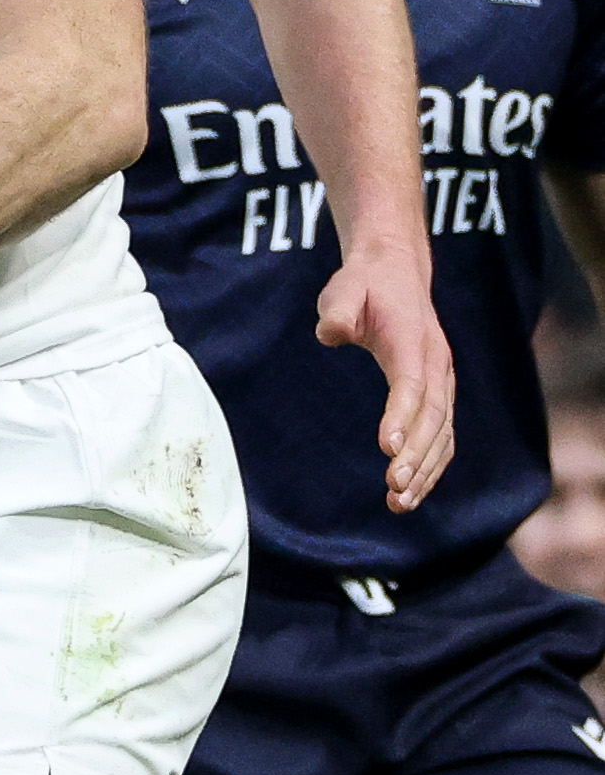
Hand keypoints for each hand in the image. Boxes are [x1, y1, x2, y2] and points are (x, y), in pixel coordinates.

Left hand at [315, 245, 455, 511]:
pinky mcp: (438, 394)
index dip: (402, 417)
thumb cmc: (363, 285)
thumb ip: (339, 311)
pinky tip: (412, 490)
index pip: (412, 386)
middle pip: (433, 419)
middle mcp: (436, 366)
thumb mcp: (344, 289)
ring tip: (400, 502)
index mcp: (413, 343)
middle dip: (416, 457)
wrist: (395, 272)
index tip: (387, 449)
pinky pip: (443, 436)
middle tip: (394, 489)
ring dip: (426, 470)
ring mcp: (442, 382)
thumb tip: (331, 334)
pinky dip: (431, 464)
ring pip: (443, 434)